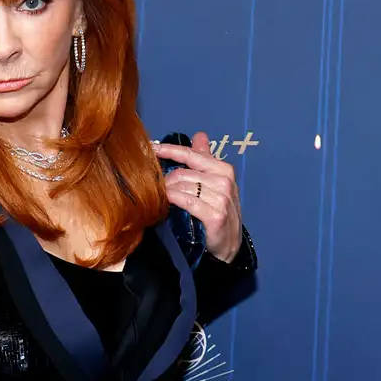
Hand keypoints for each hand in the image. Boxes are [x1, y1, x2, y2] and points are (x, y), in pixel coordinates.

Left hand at [153, 132, 243, 262]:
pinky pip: (187, 201)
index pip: (192, 155)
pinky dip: (173, 200)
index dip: (169, 150)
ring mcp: (221, 198)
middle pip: (183, 172)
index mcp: (223, 170)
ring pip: (183, 186)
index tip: (151, 148)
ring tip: (160, 198)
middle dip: (165, 180)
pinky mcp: (215, 215)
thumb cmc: (218, 212)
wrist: (229, 245)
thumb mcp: (216, 183)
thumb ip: (206, 159)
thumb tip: (200, 135)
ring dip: (167, 192)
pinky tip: (166, 202)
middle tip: (156, 188)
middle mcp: (224, 181)